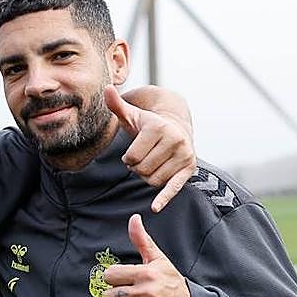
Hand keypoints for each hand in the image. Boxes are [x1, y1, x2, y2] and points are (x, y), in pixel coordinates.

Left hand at [101, 214, 188, 296]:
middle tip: (131, 295)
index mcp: (146, 274)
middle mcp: (147, 293)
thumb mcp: (158, 260)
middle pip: (109, 296)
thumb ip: (142, 241)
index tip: (125, 280)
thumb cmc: (170, 282)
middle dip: (117, 296)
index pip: (109, 275)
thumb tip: (134, 218)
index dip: (115, 278)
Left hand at [108, 86, 195, 212]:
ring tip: (151, 163)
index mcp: (158, 127)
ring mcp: (185, 154)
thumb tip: (106, 89)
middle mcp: (175, 139)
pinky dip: (164, 198)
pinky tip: (154, 208)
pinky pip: (174, 187)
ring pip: (152, 180)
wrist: (175, 126)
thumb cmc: (146, 124)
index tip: (133, 151)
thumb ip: (116, 104)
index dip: (127, 158)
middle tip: (142, 158)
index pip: (131, 158)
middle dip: (136, 167)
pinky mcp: (190, 168)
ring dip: (147, 176)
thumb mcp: (130, 114)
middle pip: (141, 170)